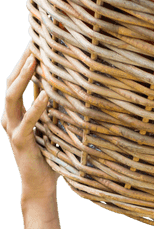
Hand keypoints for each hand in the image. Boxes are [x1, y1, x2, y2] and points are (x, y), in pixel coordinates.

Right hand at [2, 45, 55, 202]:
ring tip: (36, 60)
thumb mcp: (51, 128)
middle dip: (22, 62)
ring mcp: (12, 129)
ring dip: (24, 77)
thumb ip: (53, 110)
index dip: (23, 62)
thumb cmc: (48, 157)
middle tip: (34, 42)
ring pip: (12, 97)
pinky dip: (37, 107)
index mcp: (15, 113)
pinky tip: (47, 95)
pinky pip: (28, 121)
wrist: (40, 186)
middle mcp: (9, 118)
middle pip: (10, 82)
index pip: (15, 81)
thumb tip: (68, 89)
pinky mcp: (21, 142)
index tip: (36, 42)